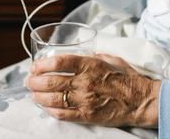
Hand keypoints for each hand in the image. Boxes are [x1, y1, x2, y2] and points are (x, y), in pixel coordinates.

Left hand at [25, 54, 159, 127]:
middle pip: (51, 82)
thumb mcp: (110, 58)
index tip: (34, 66)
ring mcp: (85, 100)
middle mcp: (85, 82)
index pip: (58, 62)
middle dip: (34, 82)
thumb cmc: (127, 78)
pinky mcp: (88, 115)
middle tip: (28, 81)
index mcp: (90, 64)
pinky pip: (63, 114)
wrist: (141, 100)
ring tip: (32, 94)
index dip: (42, 64)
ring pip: (53, 99)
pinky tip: (45, 107)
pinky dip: (50, 110)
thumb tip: (80, 54)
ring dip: (38, 97)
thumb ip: (93, 56)